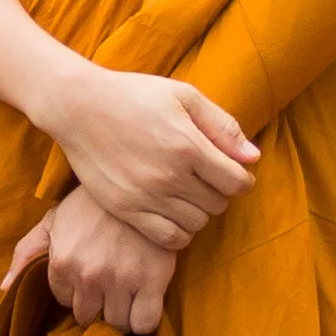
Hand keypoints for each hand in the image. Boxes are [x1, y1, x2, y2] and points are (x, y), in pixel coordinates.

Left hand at [4, 187, 182, 335]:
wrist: (141, 177)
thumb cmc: (94, 200)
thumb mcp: (55, 219)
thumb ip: (26, 253)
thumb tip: (4, 289)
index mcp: (62, 262)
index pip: (64, 304)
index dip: (76, 293)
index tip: (89, 278)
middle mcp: (89, 274)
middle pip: (89, 317)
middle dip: (97, 305)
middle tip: (109, 285)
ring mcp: (122, 278)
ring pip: (116, 323)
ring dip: (120, 313)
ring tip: (127, 291)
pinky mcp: (153, 279)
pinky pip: (145, 322)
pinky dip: (144, 319)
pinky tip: (144, 301)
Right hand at [46, 65, 258, 247]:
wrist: (82, 108)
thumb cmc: (136, 96)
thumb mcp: (184, 96)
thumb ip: (221, 126)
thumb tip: (253, 156)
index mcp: (187, 145)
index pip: (235, 182)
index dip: (242, 179)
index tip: (235, 172)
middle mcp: (168, 176)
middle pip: (218, 205)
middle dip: (221, 193)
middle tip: (209, 179)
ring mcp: (145, 197)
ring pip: (195, 225)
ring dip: (200, 212)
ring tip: (190, 193)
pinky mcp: (126, 210)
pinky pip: (168, 239)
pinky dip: (179, 232)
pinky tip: (174, 211)